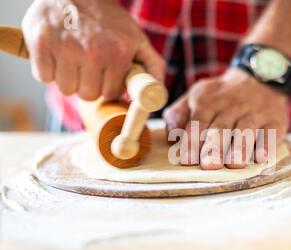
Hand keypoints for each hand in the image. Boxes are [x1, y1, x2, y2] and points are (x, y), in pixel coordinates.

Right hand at [22, 0, 164, 100]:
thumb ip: (152, 67)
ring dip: (68, 79)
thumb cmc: (108, 19)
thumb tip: (158, 97)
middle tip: (88, 67)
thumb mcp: (137, 39)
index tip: (105, 74)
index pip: (109, 94)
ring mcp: (64, 47)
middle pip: (87, 95)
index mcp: (117, 53)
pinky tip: (56, 55)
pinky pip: (43, 77)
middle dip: (88, 85)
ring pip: (65, 89)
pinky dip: (47, 70)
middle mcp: (92, 51)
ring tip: (73, 60)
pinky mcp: (39, 42)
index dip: (107, 86)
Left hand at [163, 68, 288, 169]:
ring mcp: (254, 112)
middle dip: (214, 147)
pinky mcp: (275, 120)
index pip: (198, 122)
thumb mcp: (196, 96)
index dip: (192, 142)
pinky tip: (260, 157)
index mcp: (206, 100)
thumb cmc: (221, 97)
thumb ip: (179, 114)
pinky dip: (266, 145)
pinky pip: (270, 132)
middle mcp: (231, 105)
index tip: (187, 160)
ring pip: (246, 130)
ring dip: (239, 147)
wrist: (260, 77)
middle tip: (209, 165)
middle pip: (221, 128)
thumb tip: (171, 136)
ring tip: (234, 164)